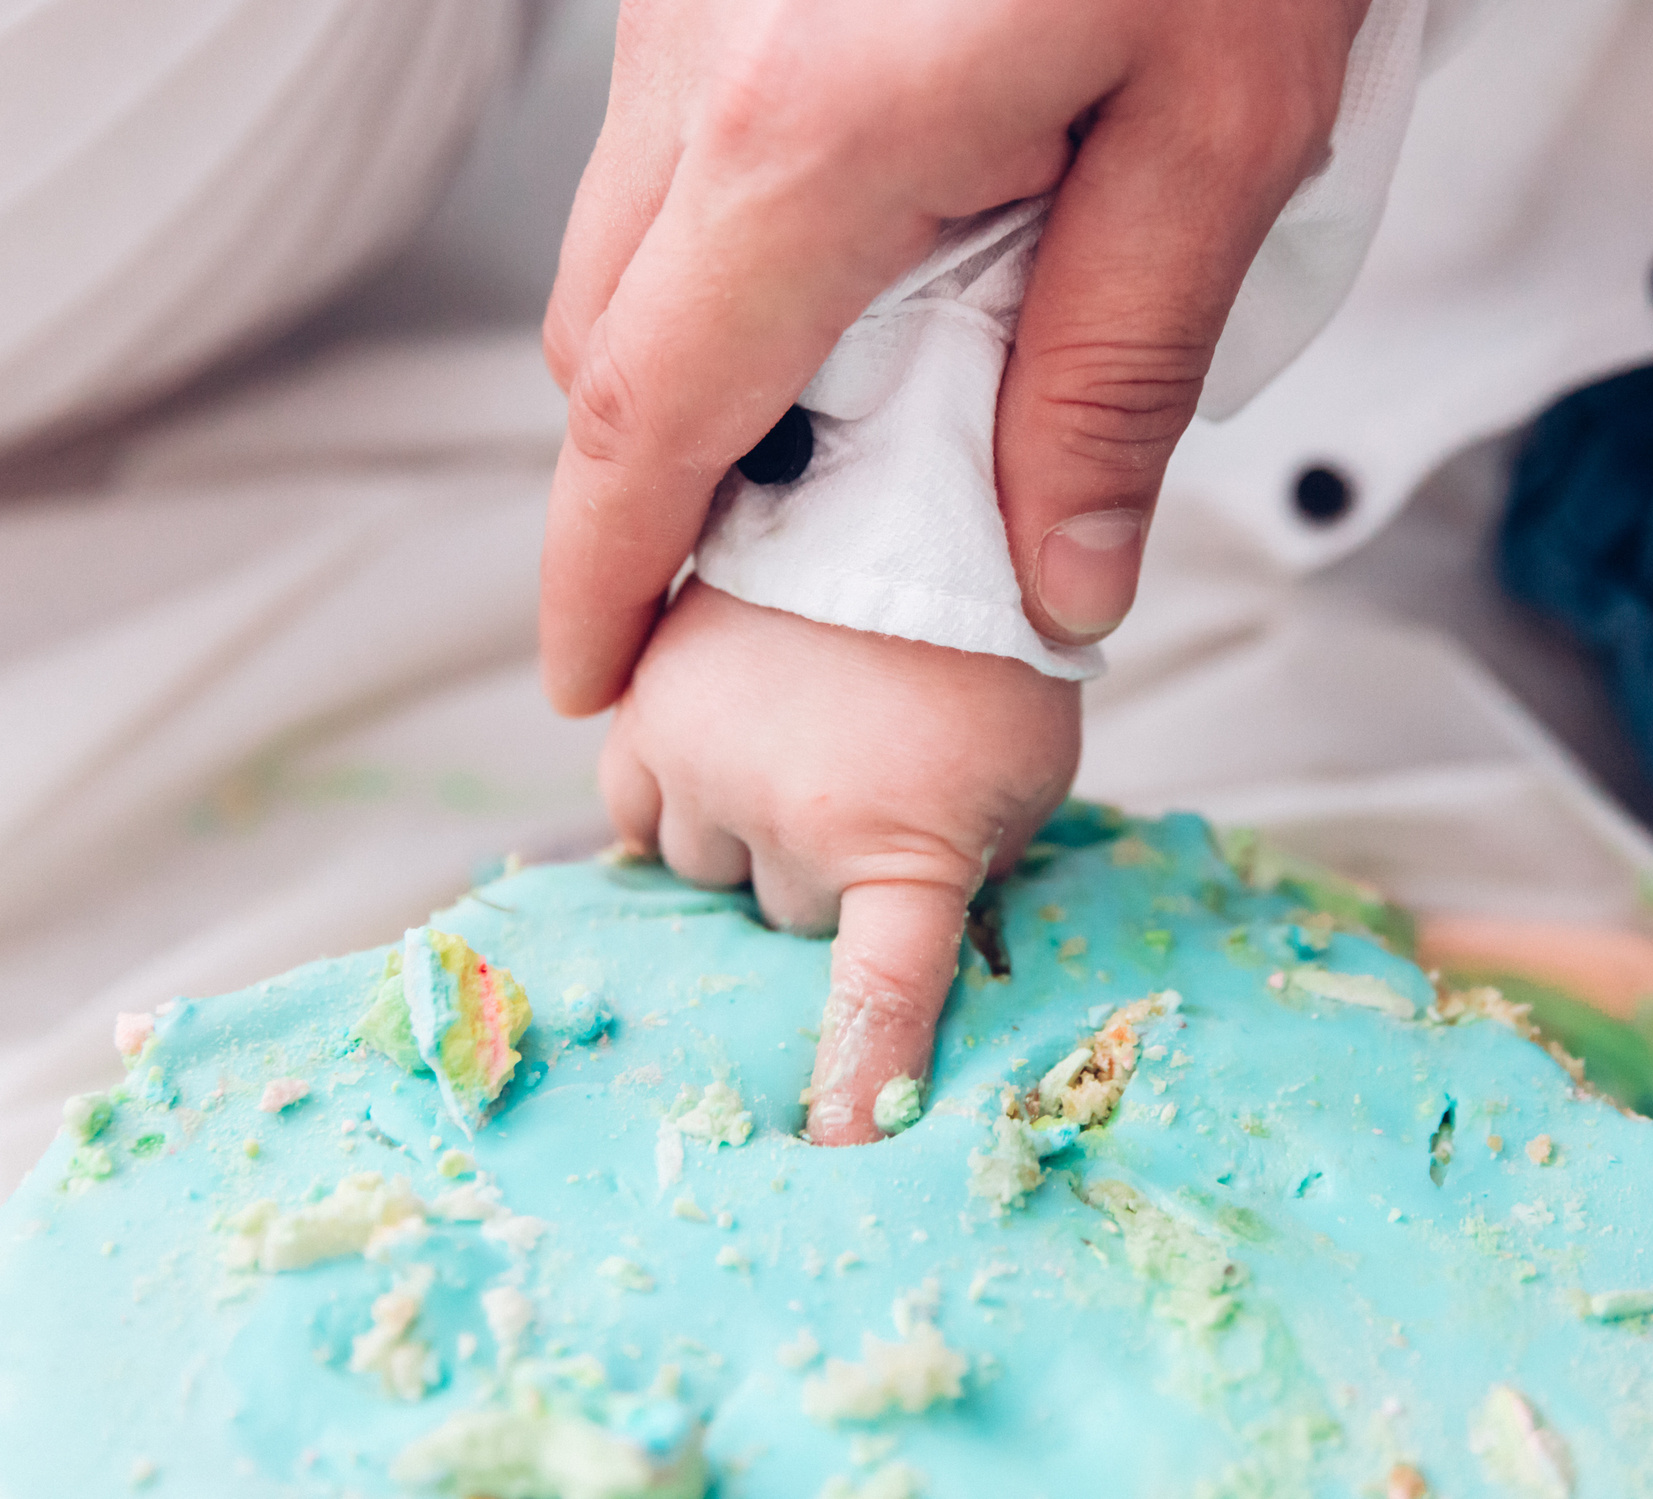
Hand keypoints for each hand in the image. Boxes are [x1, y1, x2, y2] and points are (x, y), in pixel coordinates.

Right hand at [539, 0, 1419, 710]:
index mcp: (810, 137)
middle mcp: (705, 57)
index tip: (590, 671)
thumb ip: (1118, 370)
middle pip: (606, 340)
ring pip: (633, 233)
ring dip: (694, 363)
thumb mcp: (1224, 124)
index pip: (643, 419)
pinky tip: (856, 260)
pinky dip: (727, 243)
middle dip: (644, 491)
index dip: (599, 573)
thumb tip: (1057, 574)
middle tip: (737, 595)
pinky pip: (680, 133)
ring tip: (825, 445)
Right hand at [600, 582, 1079, 1143]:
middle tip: (874, 782)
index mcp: (902, 835)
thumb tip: (914, 948)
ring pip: (705, 868)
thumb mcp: (1018, 775)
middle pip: (787, 920)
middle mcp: (788, 810)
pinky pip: (635, 809)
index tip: (840, 1153)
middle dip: (826, 876)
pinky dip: (677, 794)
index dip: (858, 1082)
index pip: (879, 994)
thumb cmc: (987, 648)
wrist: (912, 499)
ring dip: (746, 832)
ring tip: (806, 744)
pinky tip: (729, 744)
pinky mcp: (647, 706)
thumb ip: (966, 865)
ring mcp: (705, 756)